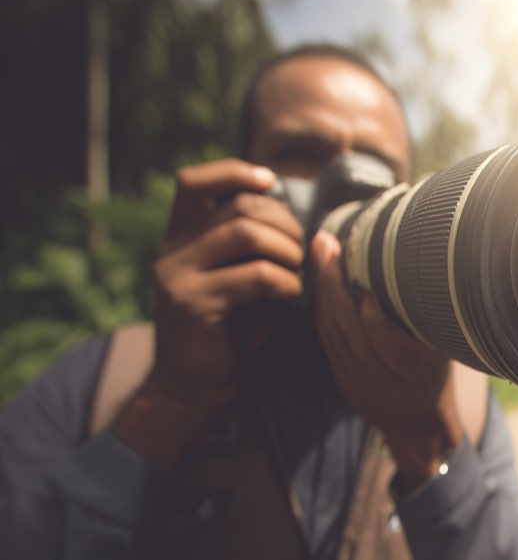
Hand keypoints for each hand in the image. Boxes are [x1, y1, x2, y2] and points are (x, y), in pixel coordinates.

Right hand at [115, 159, 304, 466]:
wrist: (192, 388)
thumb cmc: (226, 332)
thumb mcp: (232, 279)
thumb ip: (247, 247)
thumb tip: (291, 213)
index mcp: (179, 238)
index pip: (193, 182)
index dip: (233, 171)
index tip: (269, 181)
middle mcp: (172, 251)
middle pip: (239, 207)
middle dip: (284, 224)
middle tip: (302, 253)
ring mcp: (178, 276)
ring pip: (247, 234)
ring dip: (288, 252)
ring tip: (296, 276)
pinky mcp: (194, 304)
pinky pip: (256, 276)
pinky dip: (286, 283)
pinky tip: (291, 299)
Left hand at [310, 230, 462, 485]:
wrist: (418, 428)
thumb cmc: (437, 377)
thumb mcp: (445, 350)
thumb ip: (429, 318)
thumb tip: (421, 264)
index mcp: (416, 367)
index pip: (381, 331)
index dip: (366, 299)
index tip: (361, 265)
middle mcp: (385, 377)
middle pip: (349, 326)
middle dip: (334, 282)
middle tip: (326, 244)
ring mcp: (360, 382)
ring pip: (334, 332)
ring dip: (323, 292)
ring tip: (320, 254)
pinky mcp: (344, 382)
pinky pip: (328, 342)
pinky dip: (323, 311)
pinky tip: (321, 286)